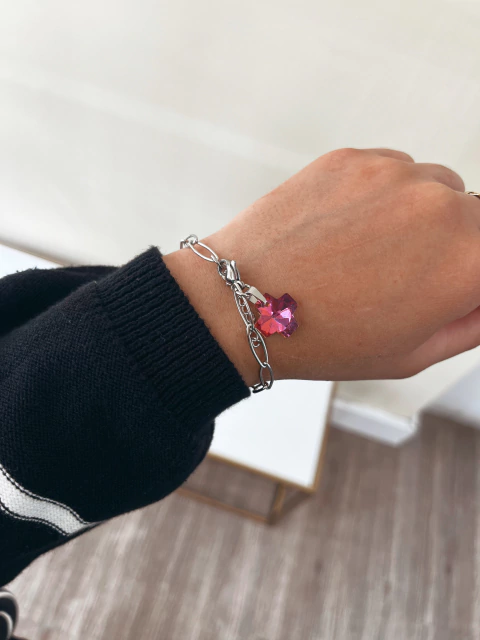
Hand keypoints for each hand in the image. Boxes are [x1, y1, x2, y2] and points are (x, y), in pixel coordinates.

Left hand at [165, 148, 479, 383]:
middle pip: (476, 215)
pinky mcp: (355, 157)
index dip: (470, 274)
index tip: (451, 283)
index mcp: (468, 260)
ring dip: (421, 214)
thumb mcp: (413, 354)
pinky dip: (384, 195)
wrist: (244, 303)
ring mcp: (395, 174)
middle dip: (455, 244)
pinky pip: (394, 170)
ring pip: (436, 187)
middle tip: (407, 274)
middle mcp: (441, 205)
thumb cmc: (320, 335)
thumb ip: (472, 322)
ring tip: (371, 252)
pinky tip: (349, 230)